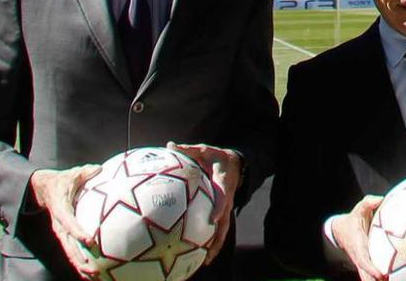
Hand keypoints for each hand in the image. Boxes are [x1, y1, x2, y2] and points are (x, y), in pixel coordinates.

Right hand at [30, 165, 100, 279]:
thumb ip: (85, 172)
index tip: (89, 241)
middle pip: (68, 245)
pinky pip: (72, 251)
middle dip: (79, 258)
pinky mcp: (64, 236)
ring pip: (69, 252)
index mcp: (61, 209)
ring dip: (80, 266)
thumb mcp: (71, 174)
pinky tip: (92, 274)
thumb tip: (99, 168)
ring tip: (94, 277)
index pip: (68, 223)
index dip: (78, 232)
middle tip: (93, 269)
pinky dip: (80, 263)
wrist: (42, 189)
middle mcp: (59, 225)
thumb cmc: (61, 181)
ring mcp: (61, 232)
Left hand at [166, 141, 241, 264]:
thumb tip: (170, 145)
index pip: (222, 198)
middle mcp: (226, 199)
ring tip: (206, 261)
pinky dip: (212, 241)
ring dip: (216, 245)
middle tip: (209, 252)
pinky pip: (218, 228)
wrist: (235, 163)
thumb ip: (188, 150)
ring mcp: (225, 207)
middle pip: (225, 221)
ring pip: (223, 229)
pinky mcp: (222, 211)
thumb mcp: (204, 150)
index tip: (212, 219)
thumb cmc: (216, 157)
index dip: (218, 208)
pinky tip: (203, 254)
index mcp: (223, 183)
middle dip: (218, 237)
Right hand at [331, 195, 384, 280]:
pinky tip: (394, 280)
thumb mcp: (359, 209)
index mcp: (358, 247)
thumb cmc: (353, 220)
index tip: (381, 274)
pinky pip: (373, 277)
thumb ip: (368, 203)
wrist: (340, 231)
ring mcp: (363, 264)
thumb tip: (380, 199)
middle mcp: (360, 258)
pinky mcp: (367, 266)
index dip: (371, 269)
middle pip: (366, 277)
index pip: (363, 261)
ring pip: (369, 279)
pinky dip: (381, 280)